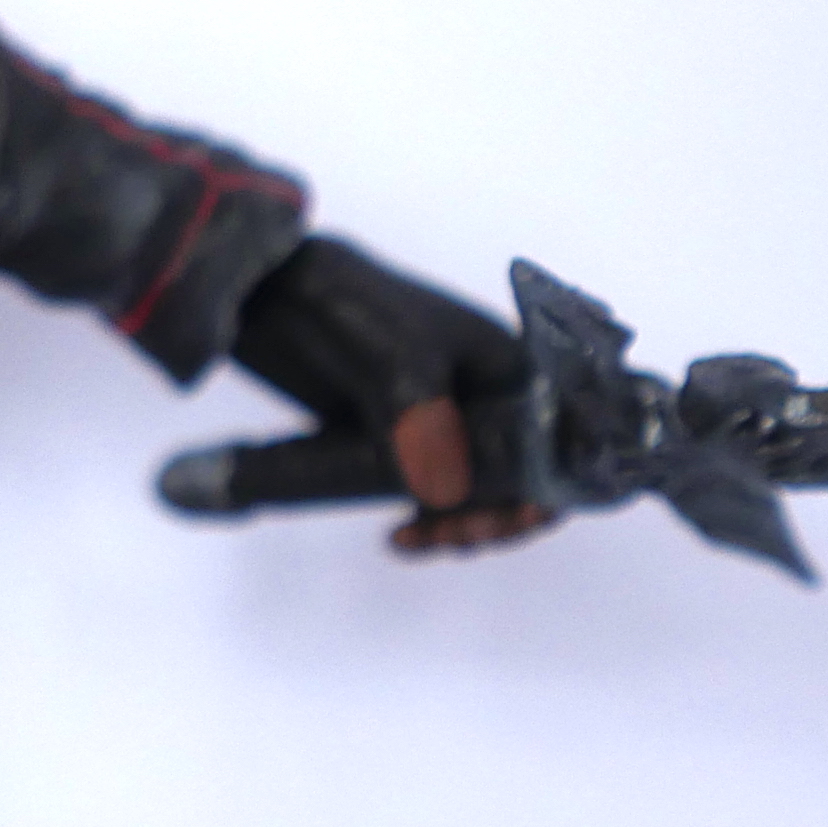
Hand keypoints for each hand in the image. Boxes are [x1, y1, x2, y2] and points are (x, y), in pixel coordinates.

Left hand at [231, 237, 557, 558]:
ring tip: (413, 538)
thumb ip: (421, 421)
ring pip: (471, 489)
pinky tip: (397, 536)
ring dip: (455, 523)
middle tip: (448, 539)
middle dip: (492, 517)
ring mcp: (439, 417)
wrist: (271, 287)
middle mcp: (483, 393)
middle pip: (517, 475)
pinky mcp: (398, 436)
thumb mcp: (396, 358)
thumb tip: (441, 494)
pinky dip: (422, 516)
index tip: (503, 521)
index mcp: (506, 364)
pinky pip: (427, 488)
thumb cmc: (350, 307)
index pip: (556, 439)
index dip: (543, 488)